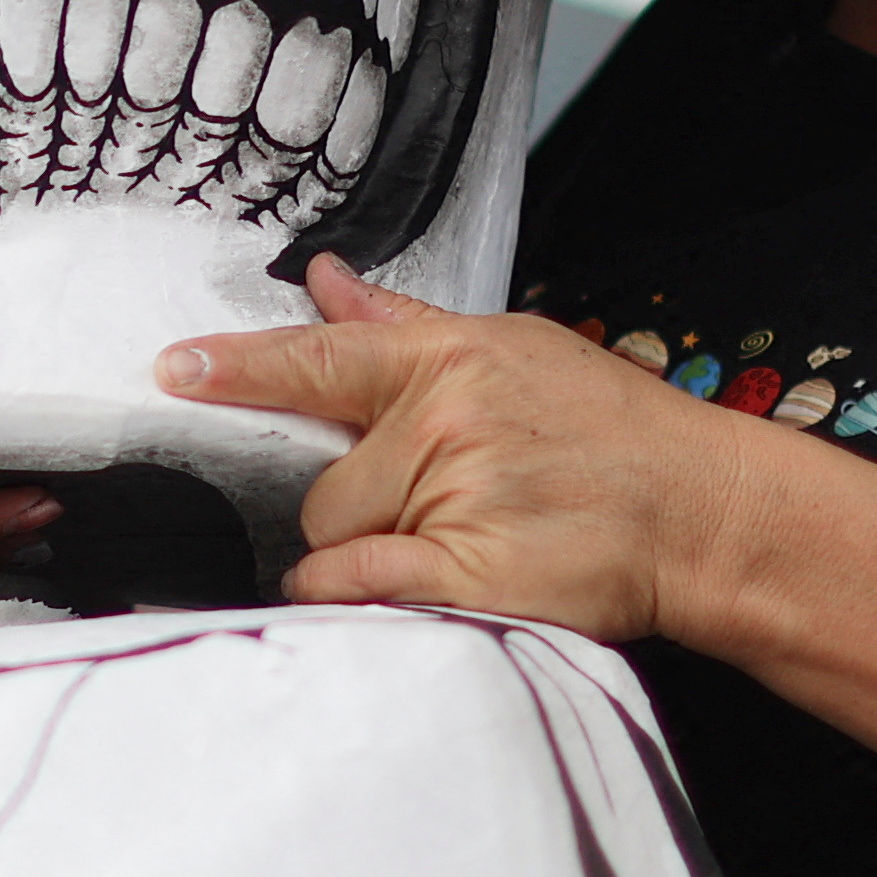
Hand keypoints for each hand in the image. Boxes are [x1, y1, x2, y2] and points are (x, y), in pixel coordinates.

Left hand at [156, 256, 781, 645]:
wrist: (701, 513)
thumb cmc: (612, 435)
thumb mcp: (514, 350)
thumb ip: (405, 329)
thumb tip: (325, 283)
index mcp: (448, 361)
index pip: (318, 357)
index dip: (237, 366)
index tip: (174, 370)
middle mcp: (444, 424)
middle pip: (317, 478)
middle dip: (351, 499)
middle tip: (431, 503)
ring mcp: (455, 499)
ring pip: (334, 535)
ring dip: (362, 550)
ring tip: (449, 541)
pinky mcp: (468, 576)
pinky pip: (359, 585)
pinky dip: (357, 593)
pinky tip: (403, 585)